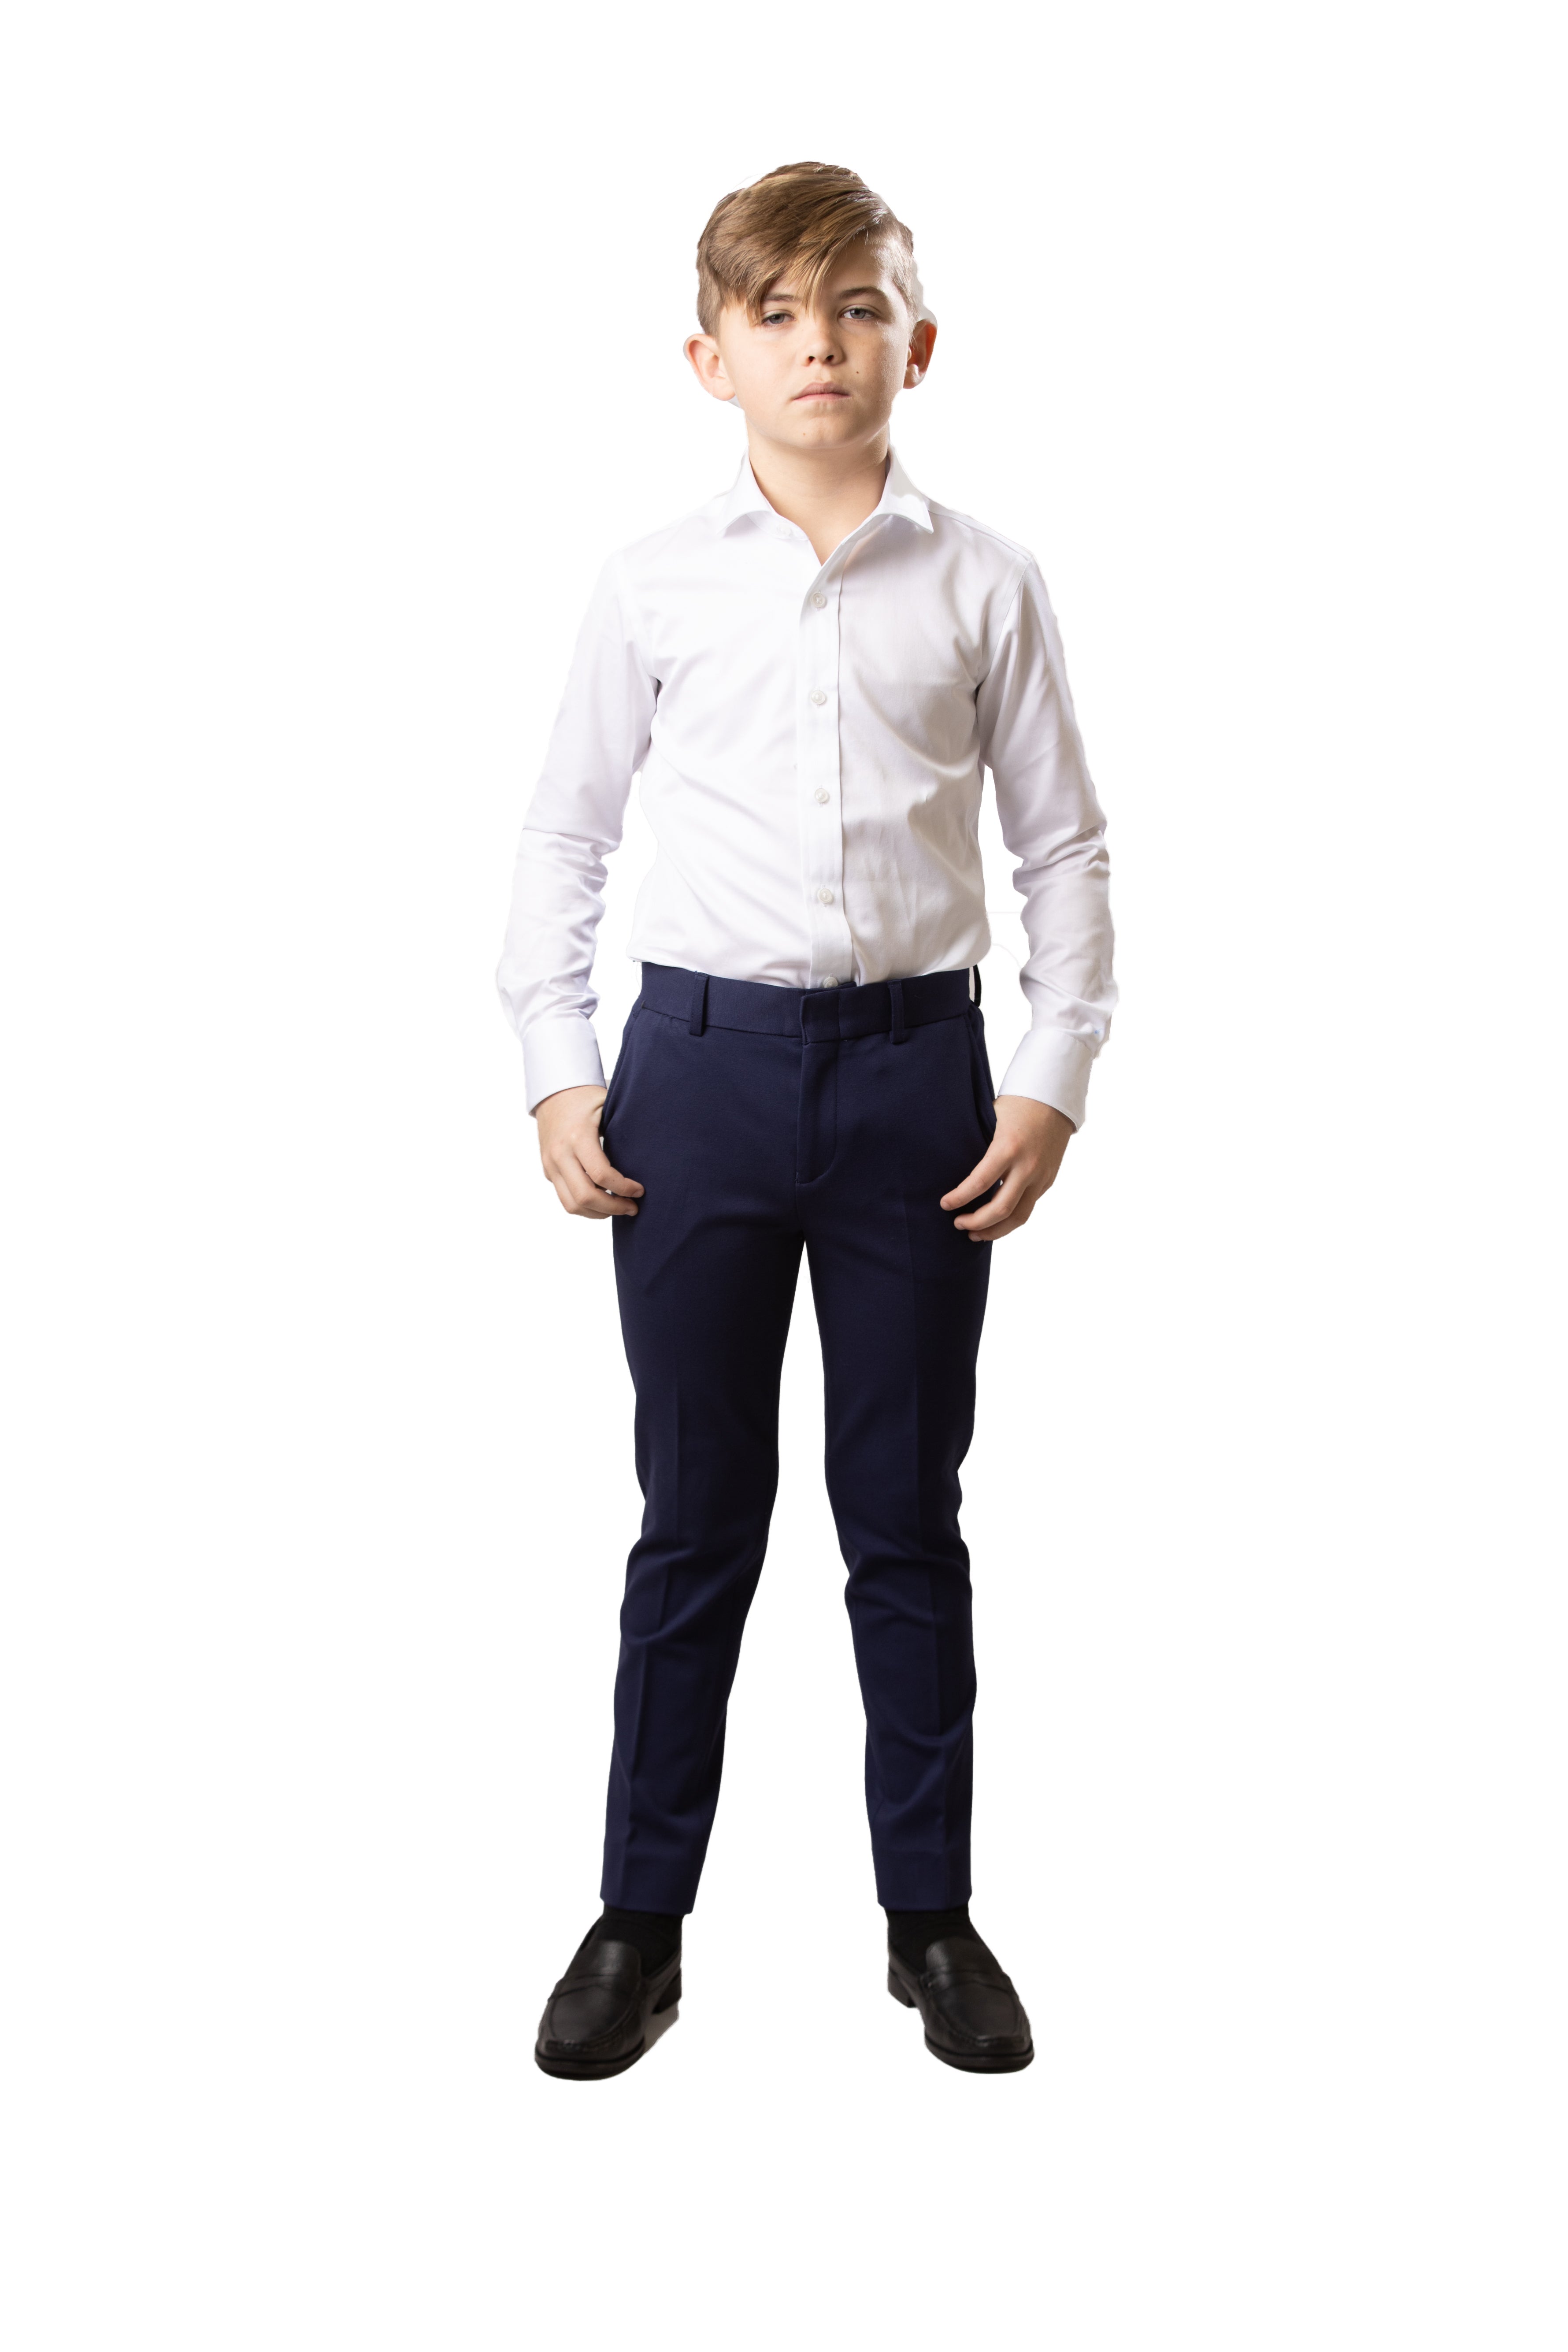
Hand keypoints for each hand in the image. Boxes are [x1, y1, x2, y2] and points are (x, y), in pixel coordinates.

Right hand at [535, 1085, 643, 1219]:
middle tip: (632, 1207)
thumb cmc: (585, 1097)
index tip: (640, 1190)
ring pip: (572, 1205)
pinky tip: (603, 1201)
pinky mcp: (548, 1171)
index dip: (624, 1188)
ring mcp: (550, 1165)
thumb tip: (652, 1154)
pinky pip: (565, 1198)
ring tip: (618, 1207)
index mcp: (577, 1137)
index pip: (601, 1175)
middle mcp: (559, 1154)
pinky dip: (586, 1206)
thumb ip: (624, 1130)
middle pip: (585, 1197)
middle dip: (613, 1208)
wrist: (552, 1092)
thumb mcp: (608, 1105)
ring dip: (598, 1212)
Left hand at [941, 1095, 1074, 1241]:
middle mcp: (1027, 1166)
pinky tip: (994, 1222)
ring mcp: (1040, 1177)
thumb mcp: (991, 1119)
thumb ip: (976, 1144)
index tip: (944, 1205)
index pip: (979, 1183)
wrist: (1055, 1099)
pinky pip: (1027, 1208)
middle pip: (1000, 1209)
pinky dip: (1009, 1219)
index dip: (959, 1198)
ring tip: (975, 1234)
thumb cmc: (1017, 1105)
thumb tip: (950, 1167)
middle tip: (957, 1223)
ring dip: (994, 1231)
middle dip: (976, 1222)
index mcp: (1008, 1148)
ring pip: (1018, 1217)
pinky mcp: (1047, 1181)